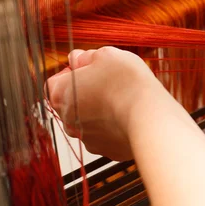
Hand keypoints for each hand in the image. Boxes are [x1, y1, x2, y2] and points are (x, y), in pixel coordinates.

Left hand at [46, 46, 173, 159]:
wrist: (149, 117)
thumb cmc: (127, 83)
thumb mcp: (106, 55)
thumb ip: (86, 56)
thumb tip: (78, 59)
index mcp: (61, 94)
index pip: (55, 81)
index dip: (72, 72)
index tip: (88, 67)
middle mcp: (68, 121)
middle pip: (73, 102)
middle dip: (88, 91)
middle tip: (110, 81)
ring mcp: (87, 139)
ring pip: (90, 120)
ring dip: (102, 110)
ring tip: (124, 98)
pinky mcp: (107, 151)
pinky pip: (108, 135)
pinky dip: (116, 125)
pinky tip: (130, 115)